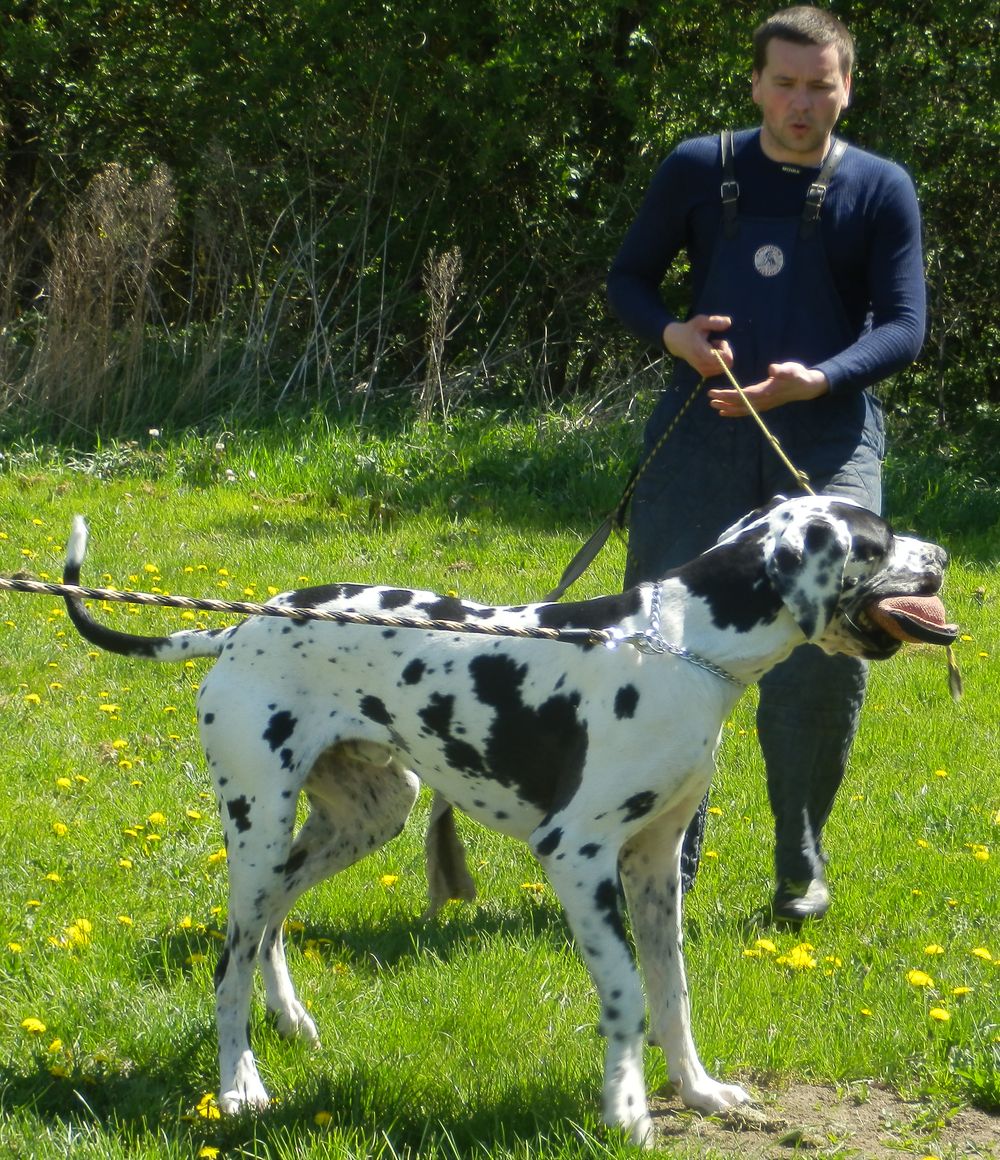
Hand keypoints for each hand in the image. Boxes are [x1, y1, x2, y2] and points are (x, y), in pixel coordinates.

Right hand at [663, 315, 733, 377]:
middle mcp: (703, 364)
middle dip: (726, 353)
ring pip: (724, 367)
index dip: (726, 348)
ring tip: (712, 349)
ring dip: (722, 357)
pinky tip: (711, 355)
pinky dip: (719, 362)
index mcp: (702, 352)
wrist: (676, 342)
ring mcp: (703, 370)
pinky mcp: (704, 373)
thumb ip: (714, 321)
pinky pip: (719, 370)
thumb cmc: (690, 330)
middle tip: (717, 344)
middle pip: (727, 364)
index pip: (725, 358)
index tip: (719, 341)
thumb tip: (728, 322)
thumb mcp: (700, 321)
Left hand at [707, 361, 829, 416]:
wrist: (806, 386)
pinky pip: (746, 410)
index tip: (715, 393)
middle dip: (724, 402)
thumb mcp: (791, 369)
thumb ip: (782, 370)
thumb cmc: (797, 375)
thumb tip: (772, 369)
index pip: (742, 395)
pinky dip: (735, 411)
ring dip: (727, 408)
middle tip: (710, 399)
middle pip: (739, 404)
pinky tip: (725, 411)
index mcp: (765, 392)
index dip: (728, 395)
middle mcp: (762, 402)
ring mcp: (763, 405)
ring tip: (714, 406)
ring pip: (742, 409)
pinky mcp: (763, 405)